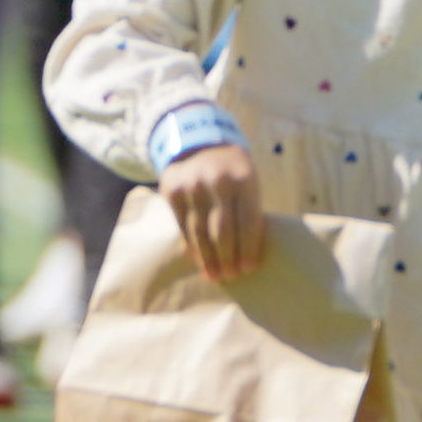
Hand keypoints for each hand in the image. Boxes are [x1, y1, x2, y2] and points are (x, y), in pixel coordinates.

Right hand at [162, 144, 267, 282]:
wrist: (200, 145)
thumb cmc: (234, 172)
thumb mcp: (249, 182)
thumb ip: (249, 211)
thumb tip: (248, 254)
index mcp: (243, 179)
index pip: (247, 221)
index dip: (248, 248)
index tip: (248, 268)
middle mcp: (216, 181)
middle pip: (222, 230)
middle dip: (228, 257)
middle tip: (231, 276)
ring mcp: (192, 186)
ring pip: (200, 231)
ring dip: (208, 258)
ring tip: (215, 275)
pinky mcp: (172, 191)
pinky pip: (183, 226)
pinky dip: (192, 246)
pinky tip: (199, 259)